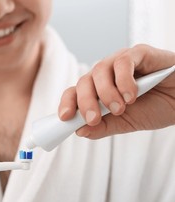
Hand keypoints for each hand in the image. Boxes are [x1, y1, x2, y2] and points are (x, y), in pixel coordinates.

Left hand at [58, 44, 174, 138]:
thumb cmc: (154, 108)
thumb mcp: (124, 123)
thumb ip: (102, 127)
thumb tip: (78, 131)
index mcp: (98, 90)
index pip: (74, 93)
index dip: (67, 103)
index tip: (65, 118)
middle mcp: (106, 75)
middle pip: (84, 82)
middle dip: (85, 102)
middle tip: (93, 119)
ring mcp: (121, 63)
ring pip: (99, 70)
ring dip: (106, 93)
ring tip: (120, 109)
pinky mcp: (140, 53)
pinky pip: (124, 61)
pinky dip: (124, 80)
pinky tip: (132, 95)